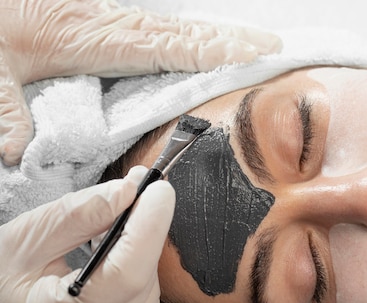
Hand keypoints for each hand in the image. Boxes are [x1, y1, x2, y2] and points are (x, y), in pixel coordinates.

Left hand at [0, 0, 281, 164]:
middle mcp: (110, 24)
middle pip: (185, 32)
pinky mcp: (104, 24)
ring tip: (253, 48)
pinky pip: (159, 32)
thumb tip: (18, 150)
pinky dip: (190, 40)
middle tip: (274, 48)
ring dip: (215, 38)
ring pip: (175, 30)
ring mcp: (110, 21)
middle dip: (232, 40)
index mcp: (92, 36)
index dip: (215, 50)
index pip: (168, 45)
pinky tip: (201, 50)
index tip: (258, 51)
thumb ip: (7, 108)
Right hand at [0, 166, 174, 302]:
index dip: (150, 226)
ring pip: (149, 290)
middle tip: (133, 198)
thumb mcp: (23, 242)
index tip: (159, 190)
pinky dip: (135, 278)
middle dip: (142, 233)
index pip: (128, 274)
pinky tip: (112, 266)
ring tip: (109, 238)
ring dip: (138, 256)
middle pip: (142, 278)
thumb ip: (78, 215)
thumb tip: (129, 191)